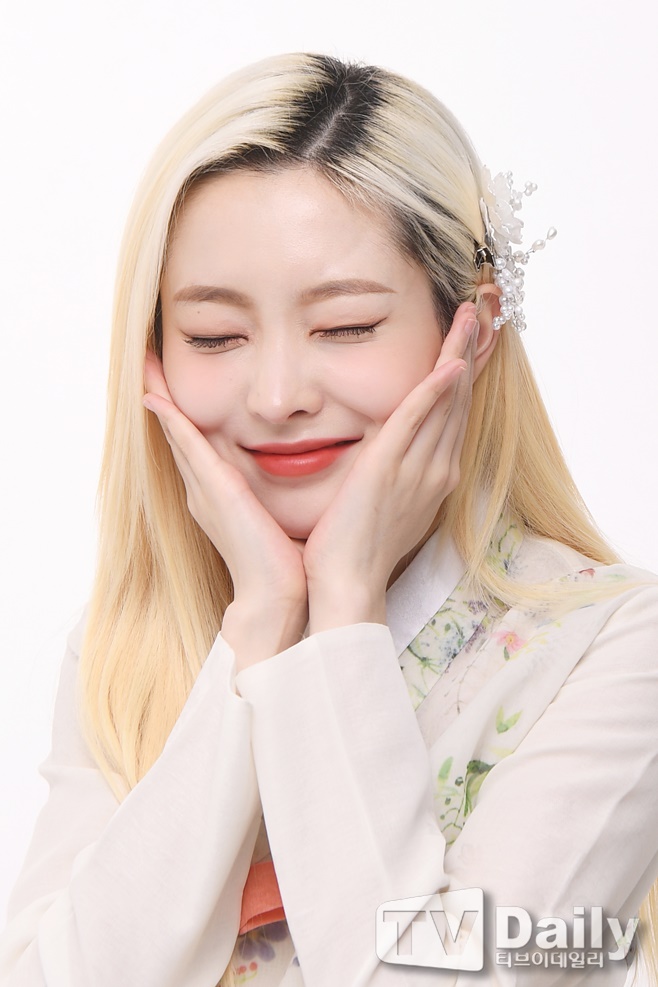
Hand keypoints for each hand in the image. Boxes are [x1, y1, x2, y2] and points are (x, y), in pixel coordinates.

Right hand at [143, 351, 307, 665]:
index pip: (198, 448)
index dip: (183, 417)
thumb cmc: (285, 562)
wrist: (278, 594)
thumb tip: (300, 476)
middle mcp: (204, 492)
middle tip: (147, 365)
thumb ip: (276, 497)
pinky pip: (188, 445)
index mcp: (219, 498)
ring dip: (161, 401)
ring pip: (178, 436)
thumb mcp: (279, 518)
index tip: (173, 387)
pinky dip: (172, 420)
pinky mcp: (214, 489)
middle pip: (180, 437)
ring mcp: (204, 490)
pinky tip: (157, 396)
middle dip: (164, 401)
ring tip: (145, 367)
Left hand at [302, 301, 477, 631]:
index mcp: (431, 475)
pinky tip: (449, 363)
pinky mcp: (390, 467)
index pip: (451, 414)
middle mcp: (435, 468)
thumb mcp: (382, 504)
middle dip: (469, 352)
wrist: (347, 585)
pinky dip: (435, 390)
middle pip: (458, 399)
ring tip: (470, 316)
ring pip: (445, 400)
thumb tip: (383, 454)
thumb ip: (390, 474)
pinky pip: (418, 420)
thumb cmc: (355, 550)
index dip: (462, 375)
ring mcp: (417, 468)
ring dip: (458, 354)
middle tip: (479, 311)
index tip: (468, 342)